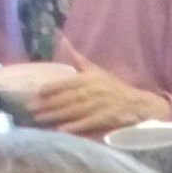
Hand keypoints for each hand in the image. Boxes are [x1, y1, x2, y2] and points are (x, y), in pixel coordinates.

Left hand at [28, 36, 169, 135]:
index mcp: (91, 78)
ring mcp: (99, 106)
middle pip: (67, 98)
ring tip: (39, 119)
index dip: (51, 87)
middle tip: (31, 108)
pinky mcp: (105, 119)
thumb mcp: (98, 71)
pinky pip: (86, 124)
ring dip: (56, 115)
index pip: (67, 82)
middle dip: (48, 104)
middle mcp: (94, 91)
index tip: (36, 92)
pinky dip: (73, 127)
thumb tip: (63, 41)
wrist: (140, 105)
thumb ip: (79, 60)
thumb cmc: (115, 89)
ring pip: (73, 111)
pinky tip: (60, 131)